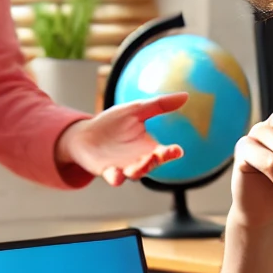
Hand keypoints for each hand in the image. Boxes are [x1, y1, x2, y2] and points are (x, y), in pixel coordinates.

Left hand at [54, 92, 188, 184]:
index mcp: (149, 148)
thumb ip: (159, 105)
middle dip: (154, 161)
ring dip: (138, 171)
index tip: (178, 150)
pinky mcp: (106, 171)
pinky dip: (116, 177)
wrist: (85, 135)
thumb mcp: (136, 110)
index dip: (171, 153)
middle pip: (151, 165)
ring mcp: (123, 167)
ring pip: (135, 174)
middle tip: (158, 155)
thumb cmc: (113, 124)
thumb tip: (186, 96)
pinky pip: (114, 177)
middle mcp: (139, 161)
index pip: (164, 153)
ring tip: (138, 167)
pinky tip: (117, 175)